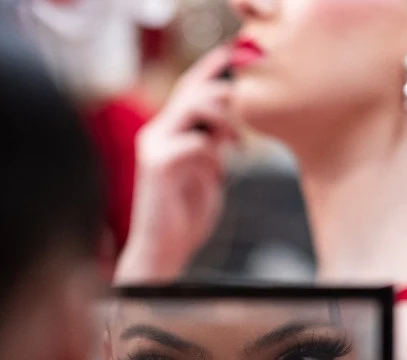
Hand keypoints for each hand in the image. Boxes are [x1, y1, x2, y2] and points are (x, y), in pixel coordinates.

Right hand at [116, 47, 238, 284]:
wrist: (162, 252)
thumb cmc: (183, 219)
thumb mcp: (207, 176)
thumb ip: (215, 150)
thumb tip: (234, 129)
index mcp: (166, 133)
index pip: (188, 89)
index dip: (212, 71)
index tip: (240, 60)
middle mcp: (155, 133)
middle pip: (191, 89)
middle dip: (225, 89)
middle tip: (252, 102)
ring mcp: (153, 147)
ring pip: (193, 106)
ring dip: (224, 118)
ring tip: (239, 141)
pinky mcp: (158, 165)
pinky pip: (196, 143)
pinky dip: (214, 153)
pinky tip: (219, 173)